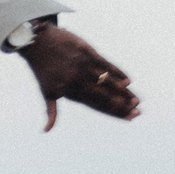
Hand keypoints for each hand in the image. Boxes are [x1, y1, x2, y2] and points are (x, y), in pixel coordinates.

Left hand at [14, 23, 140, 131]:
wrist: (36, 42)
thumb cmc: (41, 69)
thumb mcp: (45, 92)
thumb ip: (51, 112)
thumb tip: (46, 131)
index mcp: (69, 92)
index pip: (96, 105)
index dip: (113, 112)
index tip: (129, 118)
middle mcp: (77, 80)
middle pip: (104, 95)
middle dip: (121, 105)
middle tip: (137, 112)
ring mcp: (83, 65)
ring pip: (107, 81)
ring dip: (123, 91)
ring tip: (136, 100)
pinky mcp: (86, 51)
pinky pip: (105, 63)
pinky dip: (117, 72)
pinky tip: (128, 81)